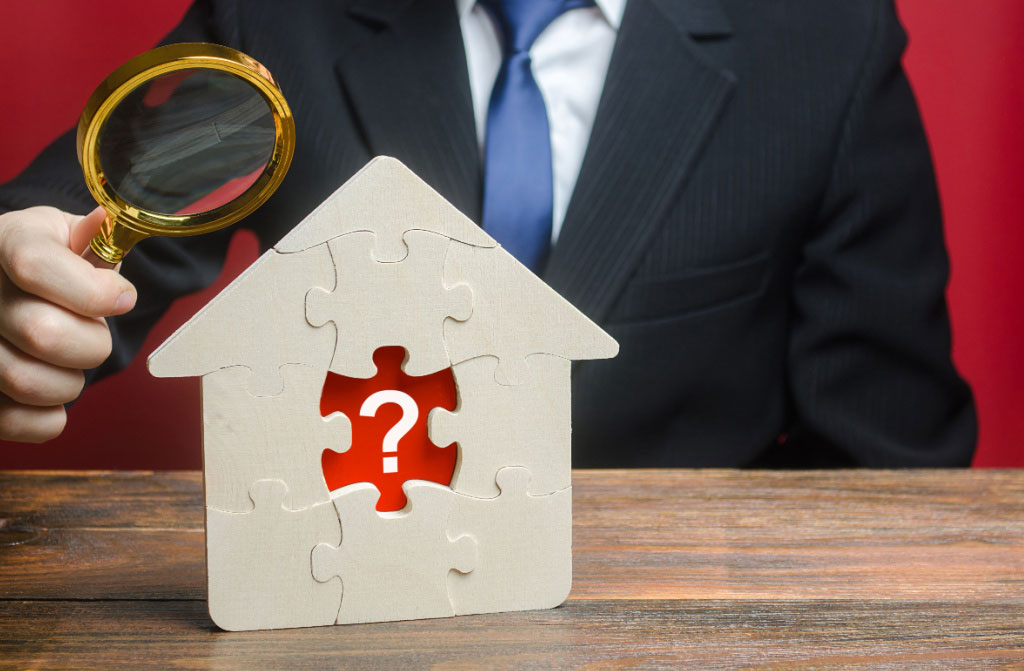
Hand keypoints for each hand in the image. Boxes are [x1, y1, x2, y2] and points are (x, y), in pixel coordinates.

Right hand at [0, 206, 136, 441]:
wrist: (6, 281)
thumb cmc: (48, 259)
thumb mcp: (65, 234)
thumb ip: (92, 238)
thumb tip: (102, 227)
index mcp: (5, 242)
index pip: (35, 266)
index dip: (93, 291)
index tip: (123, 298)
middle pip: (43, 333)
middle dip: (92, 342)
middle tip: (95, 334)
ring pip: (28, 381)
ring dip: (71, 381)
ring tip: (71, 362)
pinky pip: (14, 420)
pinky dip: (48, 417)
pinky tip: (54, 394)